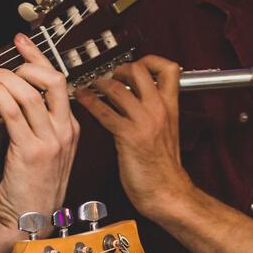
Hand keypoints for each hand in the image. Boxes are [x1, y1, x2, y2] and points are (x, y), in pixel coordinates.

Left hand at [0, 38, 78, 245]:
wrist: (28, 223)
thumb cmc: (31, 189)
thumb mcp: (48, 154)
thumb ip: (42, 126)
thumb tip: (19, 96)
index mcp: (70, 129)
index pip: (60, 83)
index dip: (39, 59)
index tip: (22, 44)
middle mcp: (64, 132)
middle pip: (53, 80)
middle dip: (28, 60)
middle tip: (6, 53)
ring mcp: (50, 142)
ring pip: (29, 93)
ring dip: (4, 77)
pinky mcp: (29, 151)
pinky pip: (12, 112)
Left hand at [77, 56, 193, 217]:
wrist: (167, 192)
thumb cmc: (163, 168)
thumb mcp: (166, 132)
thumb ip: (154, 112)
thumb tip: (135, 98)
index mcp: (170, 107)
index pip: (169, 68)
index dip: (151, 60)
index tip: (136, 63)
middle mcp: (159, 110)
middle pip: (140, 70)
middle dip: (119, 67)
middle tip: (109, 73)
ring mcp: (144, 121)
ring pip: (119, 87)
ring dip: (100, 82)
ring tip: (90, 84)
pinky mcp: (129, 136)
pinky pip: (105, 111)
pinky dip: (89, 102)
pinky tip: (82, 98)